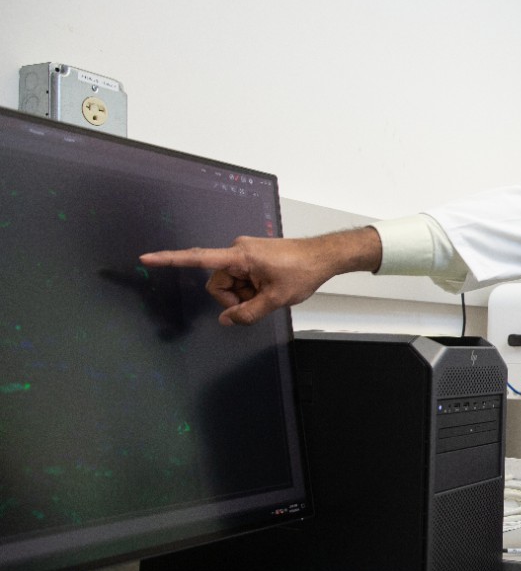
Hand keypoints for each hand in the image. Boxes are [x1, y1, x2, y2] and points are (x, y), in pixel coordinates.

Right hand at [139, 228, 381, 325]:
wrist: (324, 256)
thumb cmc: (301, 272)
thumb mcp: (275, 299)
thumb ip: (248, 313)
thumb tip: (227, 320)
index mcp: (239, 256)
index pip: (198, 258)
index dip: (170, 260)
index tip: (146, 258)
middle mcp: (237, 250)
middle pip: (218, 284)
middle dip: (233, 298)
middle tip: (260, 301)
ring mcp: (245, 253)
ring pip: (231, 284)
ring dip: (245, 294)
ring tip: (269, 292)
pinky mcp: (252, 257)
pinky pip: (241, 278)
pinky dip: (251, 289)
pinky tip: (270, 288)